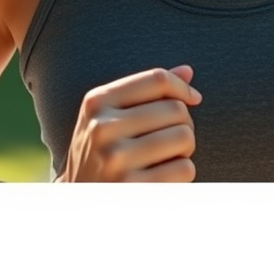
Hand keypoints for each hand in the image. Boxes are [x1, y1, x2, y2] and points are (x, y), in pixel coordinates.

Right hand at [60, 64, 202, 181]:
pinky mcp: (133, 189)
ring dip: (185, 149)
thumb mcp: (109, 117)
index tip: (193, 99)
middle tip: (172, 138)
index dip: (182, 87)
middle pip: (175, 108)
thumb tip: (188, 71)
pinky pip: (184, 168)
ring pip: (184, 137)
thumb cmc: (102, 154)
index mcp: (96, 102)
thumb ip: (146, 92)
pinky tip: (165, 178)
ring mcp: (115, 160)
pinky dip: (183, 173)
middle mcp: (102, 128)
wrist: (80, 203)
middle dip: (184, 122)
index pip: (157, 79)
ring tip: (169, 156)